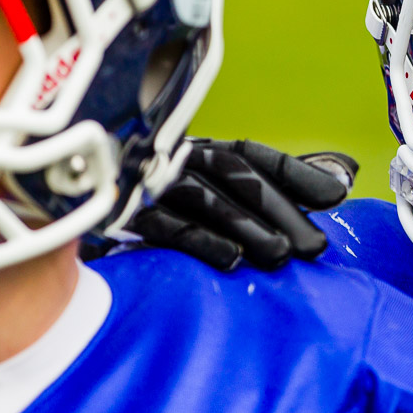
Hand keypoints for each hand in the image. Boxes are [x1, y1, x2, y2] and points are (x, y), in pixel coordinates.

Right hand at [122, 138, 357, 270]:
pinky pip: (168, 226)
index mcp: (200, 152)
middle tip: (315, 246)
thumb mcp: (216, 195)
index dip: (296, 173)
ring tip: (282, 256)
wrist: (70, 213)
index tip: (337, 194)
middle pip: (238, 178)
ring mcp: (149, 184)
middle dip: (280, 211)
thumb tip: (342, 179)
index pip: (255, 156)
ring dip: (248, 227)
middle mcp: (177, 160)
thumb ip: (278, 185)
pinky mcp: (124, 214)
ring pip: (207, 200)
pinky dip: (202, 241)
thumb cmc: (162, 209)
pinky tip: (232, 261)